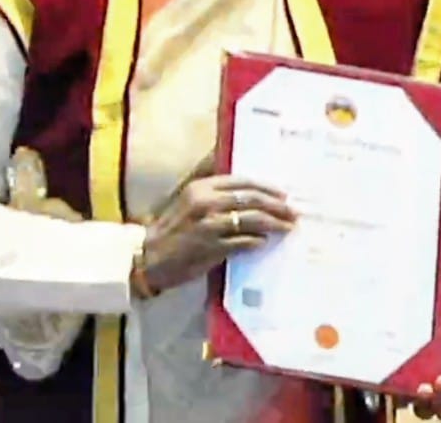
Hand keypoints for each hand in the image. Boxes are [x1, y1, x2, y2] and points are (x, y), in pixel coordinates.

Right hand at [138, 173, 294, 294]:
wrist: (148, 258)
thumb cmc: (171, 229)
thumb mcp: (189, 201)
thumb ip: (216, 193)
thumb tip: (250, 193)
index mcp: (202, 187)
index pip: (243, 181)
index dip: (266, 187)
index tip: (283, 193)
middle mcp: (207, 202)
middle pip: (252, 199)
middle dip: (277, 205)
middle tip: (292, 211)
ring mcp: (210, 225)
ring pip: (252, 219)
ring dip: (274, 223)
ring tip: (288, 226)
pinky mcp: (212, 247)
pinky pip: (243, 242)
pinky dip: (257, 241)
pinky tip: (266, 241)